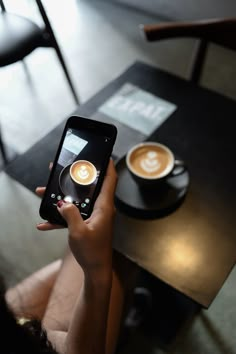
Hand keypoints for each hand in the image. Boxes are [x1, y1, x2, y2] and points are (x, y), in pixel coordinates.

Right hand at [36, 160, 116, 276]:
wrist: (96, 269)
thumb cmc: (92, 252)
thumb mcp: (78, 232)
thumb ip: (70, 215)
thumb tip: (63, 203)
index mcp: (104, 207)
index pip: (110, 180)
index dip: (108, 166)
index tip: (103, 154)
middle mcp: (101, 209)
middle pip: (89, 187)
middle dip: (75, 177)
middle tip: (61, 169)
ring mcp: (94, 216)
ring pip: (78, 200)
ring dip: (62, 197)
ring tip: (44, 192)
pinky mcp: (88, 223)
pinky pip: (74, 215)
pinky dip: (61, 217)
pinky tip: (44, 224)